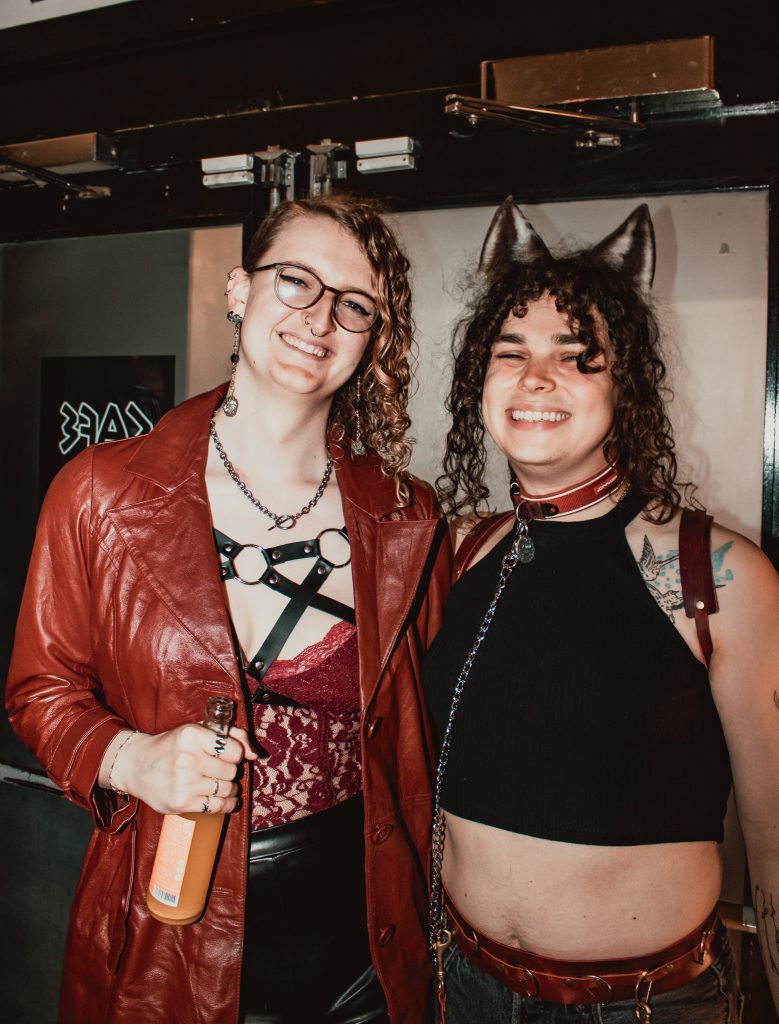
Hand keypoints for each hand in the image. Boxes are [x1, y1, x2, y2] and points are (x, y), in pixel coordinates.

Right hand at [110, 724, 257, 814]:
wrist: (136, 765)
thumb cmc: (172, 746)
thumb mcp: (198, 730)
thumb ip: (232, 735)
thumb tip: (255, 754)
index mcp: (192, 736)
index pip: (234, 750)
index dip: (235, 754)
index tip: (228, 755)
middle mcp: (188, 759)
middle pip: (231, 771)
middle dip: (230, 771)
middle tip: (220, 770)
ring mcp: (184, 783)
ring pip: (227, 789)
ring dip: (230, 788)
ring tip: (221, 783)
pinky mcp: (182, 803)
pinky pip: (217, 806)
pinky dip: (227, 804)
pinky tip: (226, 799)